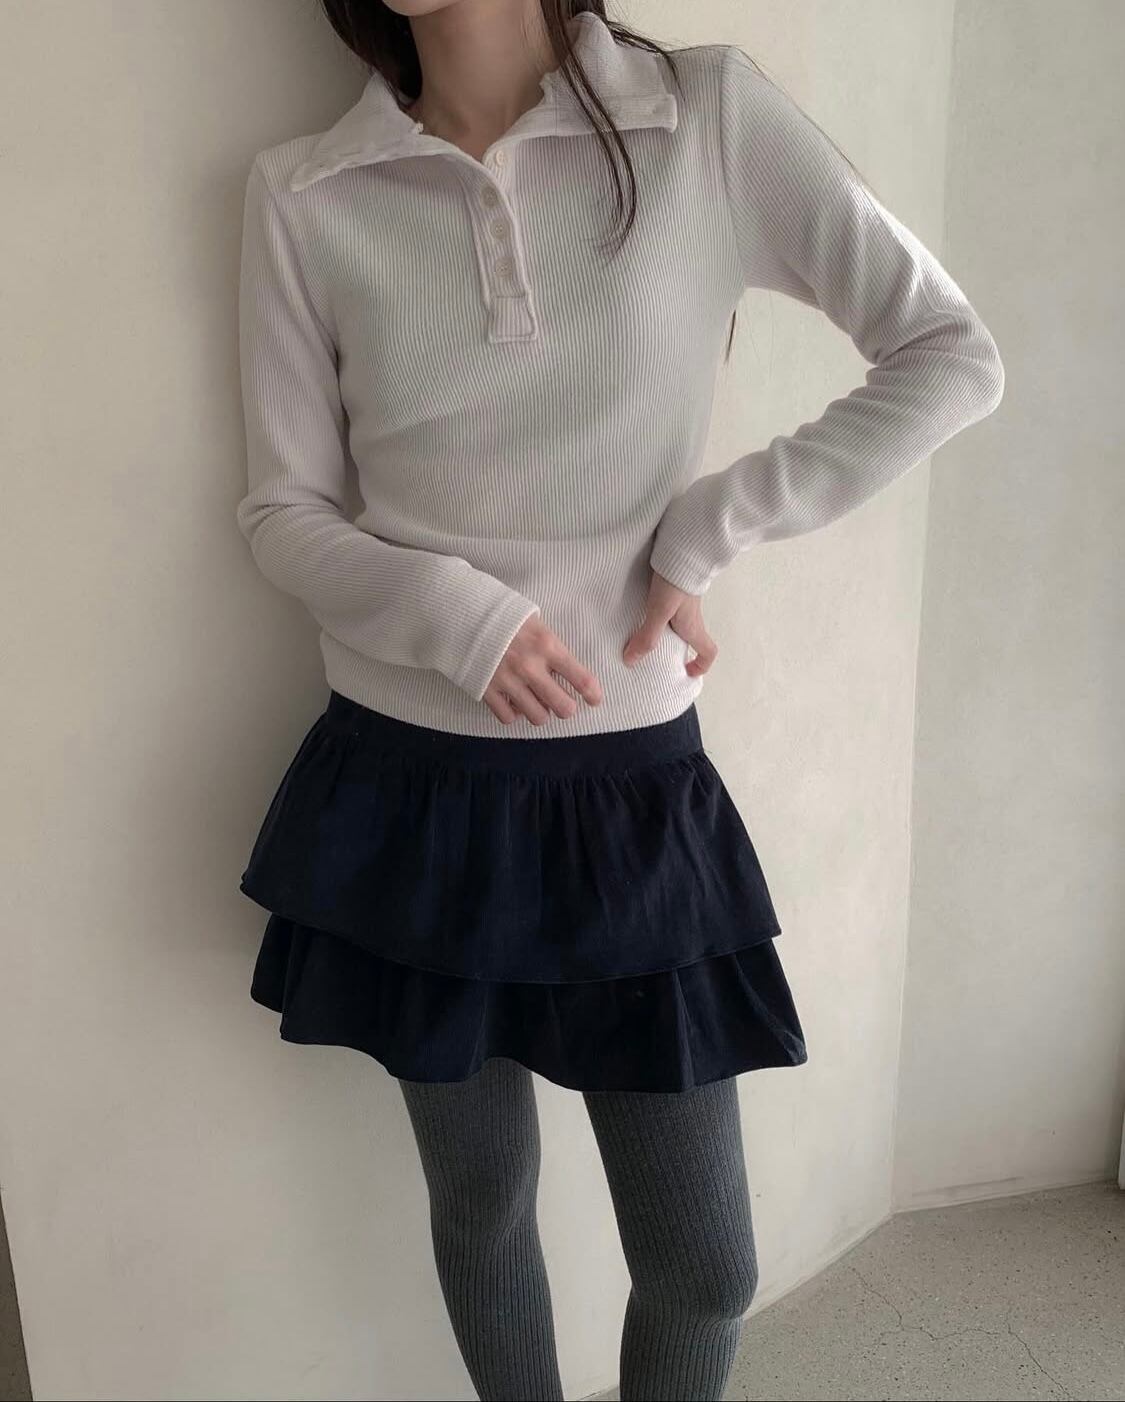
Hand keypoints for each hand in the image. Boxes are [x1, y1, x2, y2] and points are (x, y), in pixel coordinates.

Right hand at [483, 615, 603, 725]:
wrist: (463, 611)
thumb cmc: (503, 614)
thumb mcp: (536, 622)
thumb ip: (552, 647)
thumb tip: (566, 672)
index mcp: (547, 645)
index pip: (582, 679)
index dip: (593, 694)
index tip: (594, 699)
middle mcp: (530, 667)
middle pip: (564, 707)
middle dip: (567, 707)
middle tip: (562, 701)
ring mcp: (507, 681)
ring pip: (538, 717)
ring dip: (541, 712)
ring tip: (536, 702)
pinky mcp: (486, 690)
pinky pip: (508, 718)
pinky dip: (513, 714)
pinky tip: (513, 702)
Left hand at [622, 570, 717, 677]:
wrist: (682, 550)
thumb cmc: (675, 583)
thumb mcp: (660, 613)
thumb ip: (647, 636)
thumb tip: (631, 661)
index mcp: (693, 627)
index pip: (708, 651)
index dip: (701, 665)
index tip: (686, 671)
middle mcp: (691, 617)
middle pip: (690, 639)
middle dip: (676, 650)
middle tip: (655, 656)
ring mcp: (683, 602)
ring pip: (677, 623)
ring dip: (664, 631)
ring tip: (640, 635)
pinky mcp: (674, 589)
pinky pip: (668, 608)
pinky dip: (656, 614)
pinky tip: (637, 612)